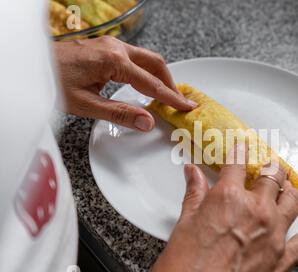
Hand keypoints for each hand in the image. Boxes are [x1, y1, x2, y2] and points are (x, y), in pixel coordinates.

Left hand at [54, 36, 196, 130]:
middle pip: (155, 63)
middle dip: (170, 83)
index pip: (152, 83)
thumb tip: (147, 122)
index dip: (171, 97)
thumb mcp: (86, 105)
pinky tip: (145, 83)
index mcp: (114, 61)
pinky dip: (146, 70)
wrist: (32, 63)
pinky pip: (135, 57)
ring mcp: (110, 45)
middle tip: (178, 102)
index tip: (187, 106)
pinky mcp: (105, 47)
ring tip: (165, 95)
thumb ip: (120, 114)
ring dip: (159, 75)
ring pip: (146, 58)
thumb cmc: (53, 82)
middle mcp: (115, 48)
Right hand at [143, 145, 297, 271]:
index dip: (239, 152)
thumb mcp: (183, 226)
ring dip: (289, 188)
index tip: (241, 148)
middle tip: (265, 167)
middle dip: (268, 168)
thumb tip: (192, 174)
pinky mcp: (284, 259)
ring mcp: (274, 234)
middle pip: (271, 177)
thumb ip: (193, 195)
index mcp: (228, 198)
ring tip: (286, 184)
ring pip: (292, 199)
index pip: (237, 163)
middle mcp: (256, 211)